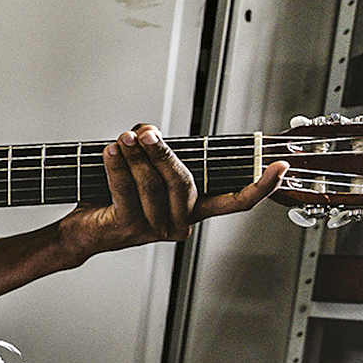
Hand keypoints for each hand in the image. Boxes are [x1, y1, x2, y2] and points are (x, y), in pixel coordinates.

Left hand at [59, 123, 287, 260]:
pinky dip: (117, 168)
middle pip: (184, 184)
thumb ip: (154, 148)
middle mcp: (179, 223)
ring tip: (123, 138)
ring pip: (152, 186)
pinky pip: (126, 192)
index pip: (235, 202)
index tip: (280, 166)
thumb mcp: (144, 168)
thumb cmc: (116, 199)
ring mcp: (155, 230)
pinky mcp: (129, 229)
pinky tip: (111, 152)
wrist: (83, 231)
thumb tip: (149, 131)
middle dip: (165, 154)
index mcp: (193, 210)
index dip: (260, 186)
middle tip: (147, 133)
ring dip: (136, 157)